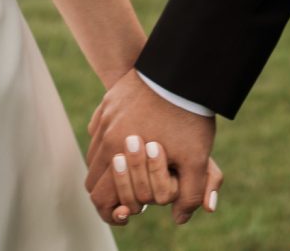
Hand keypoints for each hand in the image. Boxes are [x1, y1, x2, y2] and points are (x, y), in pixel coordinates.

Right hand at [86, 70, 219, 224]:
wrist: (182, 72)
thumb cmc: (188, 118)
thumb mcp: (196, 160)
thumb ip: (188, 195)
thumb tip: (179, 218)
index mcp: (118, 153)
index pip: (99, 195)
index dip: (110, 209)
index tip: (127, 210)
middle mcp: (105, 135)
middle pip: (93, 175)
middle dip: (109, 187)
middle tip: (131, 190)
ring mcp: (105, 115)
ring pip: (95, 151)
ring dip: (108, 163)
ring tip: (132, 166)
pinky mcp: (110, 100)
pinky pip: (99, 128)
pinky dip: (108, 140)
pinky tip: (129, 139)